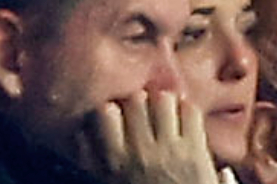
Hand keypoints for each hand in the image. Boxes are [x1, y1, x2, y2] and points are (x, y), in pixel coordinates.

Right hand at [84, 90, 216, 183]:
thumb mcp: (108, 183)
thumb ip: (92, 161)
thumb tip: (79, 134)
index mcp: (115, 161)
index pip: (105, 113)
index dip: (112, 109)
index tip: (117, 112)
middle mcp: (139, 151)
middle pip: (134, 100)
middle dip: (139, 100)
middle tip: (144, 107)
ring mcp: (170, 150)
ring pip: (162, 100)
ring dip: (164, 101)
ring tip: (165, 107)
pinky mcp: (196, 153)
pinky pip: (191, 113)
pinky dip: (188, 110)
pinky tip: (186, 117)